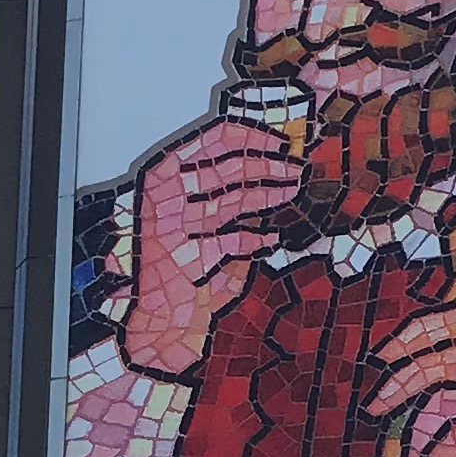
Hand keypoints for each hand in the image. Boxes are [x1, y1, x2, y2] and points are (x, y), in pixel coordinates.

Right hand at [118, 120, 302, 376]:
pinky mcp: (189, 257)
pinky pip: (235, 240)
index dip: (253, 135)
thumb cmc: (177, 265)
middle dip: (270, 165)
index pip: (212, 138)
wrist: (158, 320)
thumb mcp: (194, 219)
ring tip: (292, 191)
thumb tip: (272, 162)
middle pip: (229, 166)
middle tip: (297, 169)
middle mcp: (162, 196)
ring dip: (270, 194)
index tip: (283, 142)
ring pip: (235, 199)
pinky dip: (257, 237)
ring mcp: (173, 226)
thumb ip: (222, 190)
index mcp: (160, 175)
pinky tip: (273, 236)